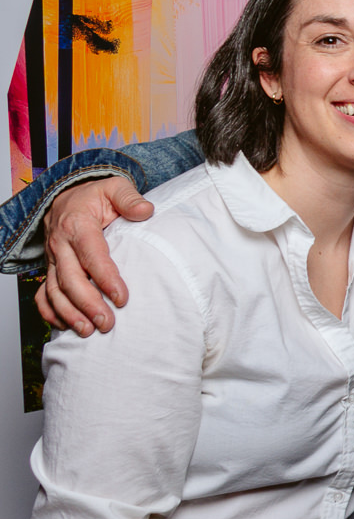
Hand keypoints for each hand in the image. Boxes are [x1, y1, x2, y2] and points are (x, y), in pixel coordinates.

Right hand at [36, 177, 153, 334]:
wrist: (67, 196)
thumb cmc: (94, 195)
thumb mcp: (115, 187)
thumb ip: (130, 198)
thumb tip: (146, 211)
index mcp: (78, 225)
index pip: (91, 255)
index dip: (105, 278)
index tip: (122, 298)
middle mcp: (61, 245)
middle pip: (70, 279)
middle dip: (88, 304)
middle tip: (107, 323)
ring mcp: (52, 259)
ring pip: (54, 290)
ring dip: (70, 313)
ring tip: (88, 331)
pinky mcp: (49, 269)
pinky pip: (43, 294)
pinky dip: (50, 312)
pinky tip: (66, 326)